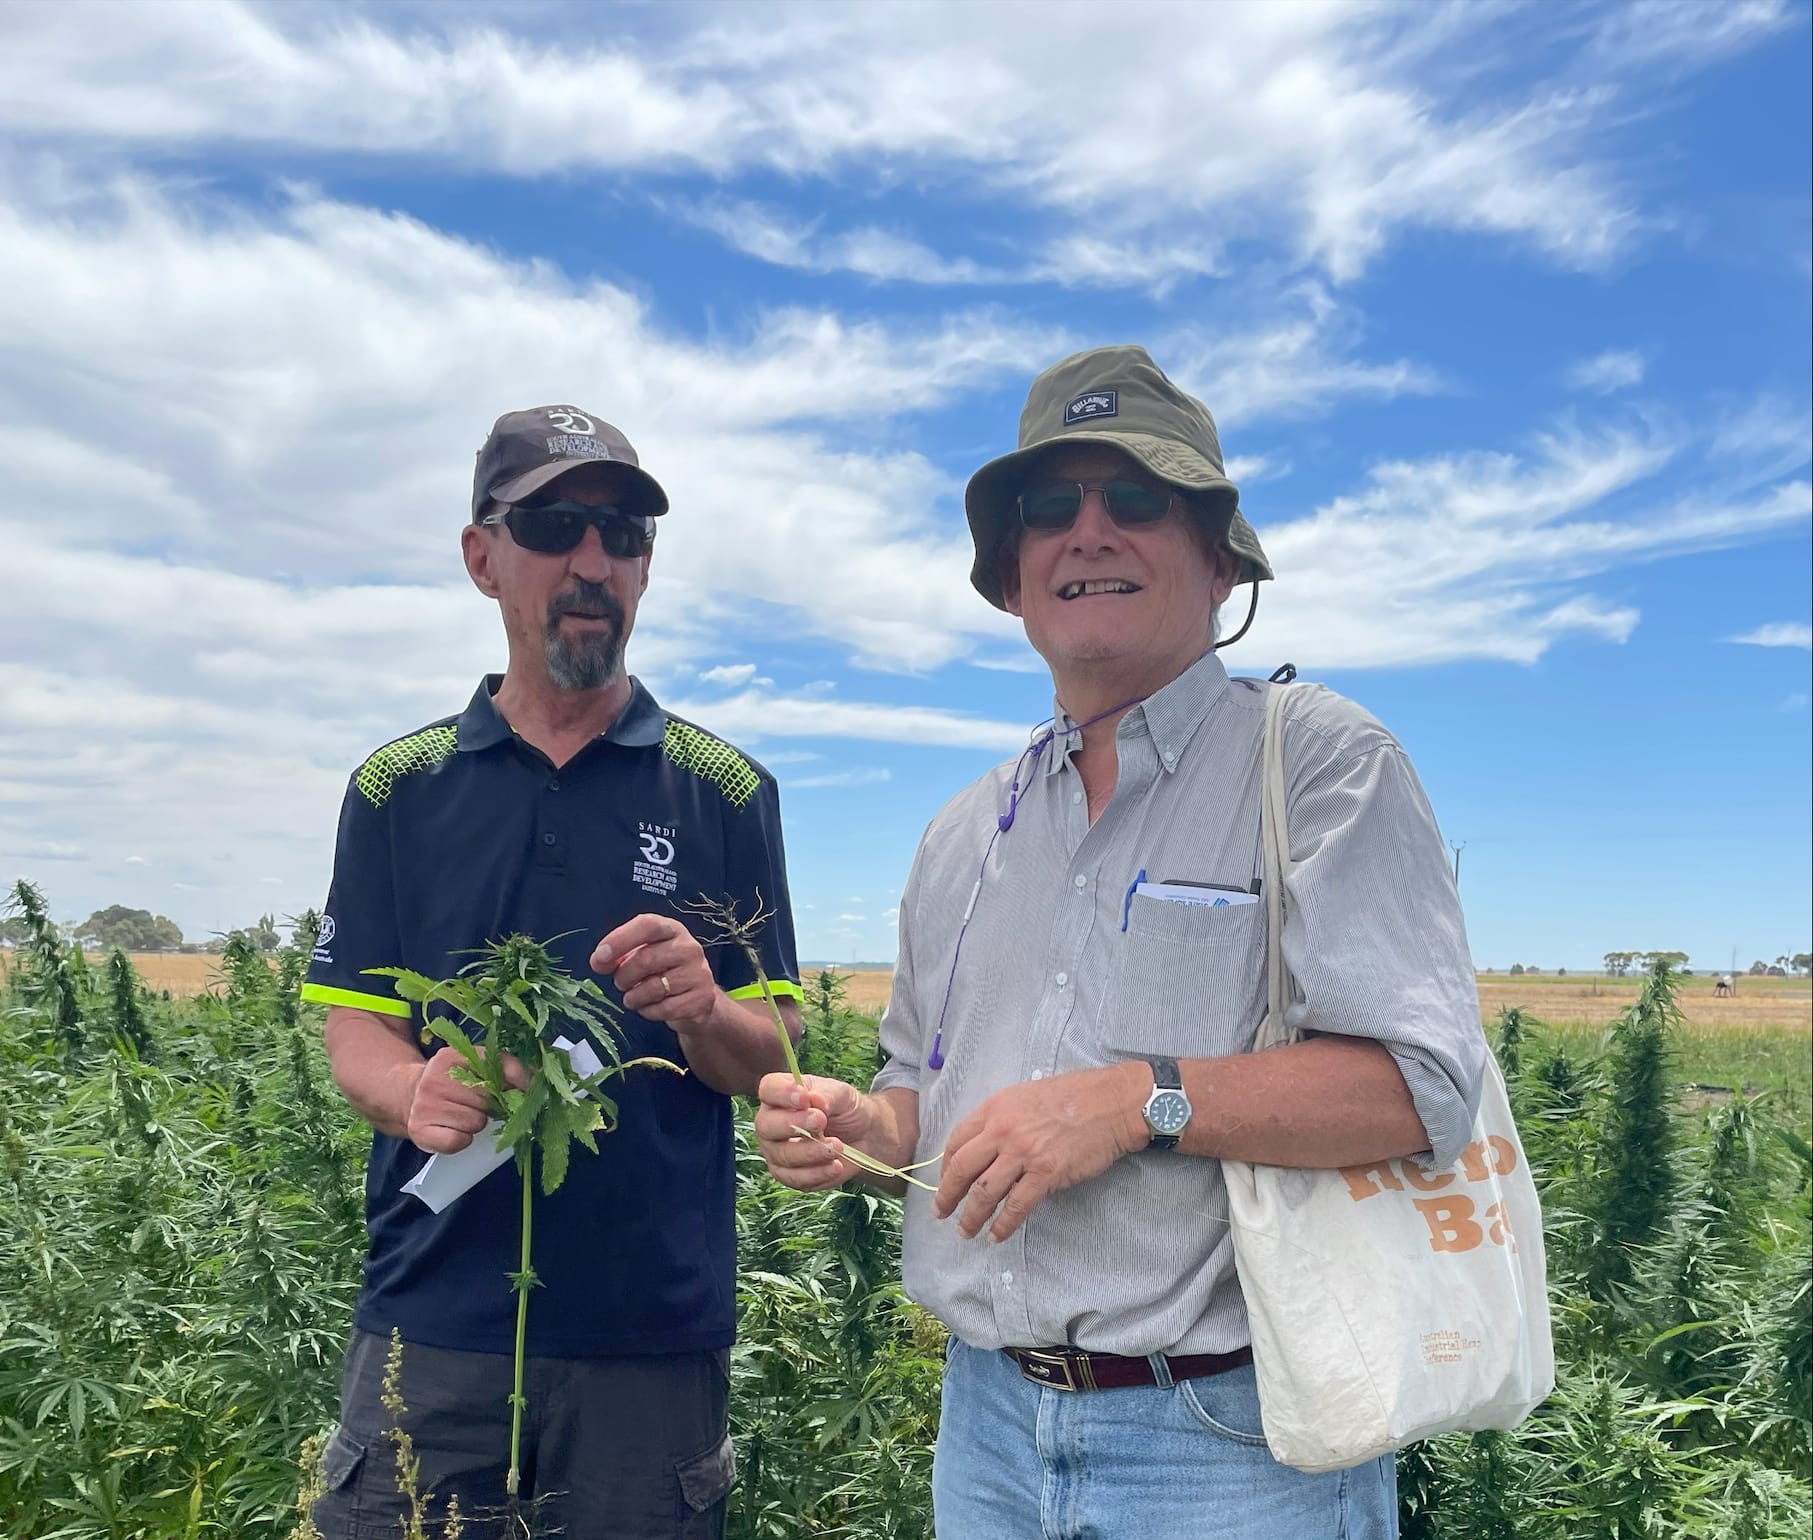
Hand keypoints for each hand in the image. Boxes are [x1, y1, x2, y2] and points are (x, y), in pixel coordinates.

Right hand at [405, 1044, 529, 1154]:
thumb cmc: (452, 1082)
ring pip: (475, 1122)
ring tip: (462, 1115)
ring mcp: (424, 1105)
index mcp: (451, 1056)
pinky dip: (462, 1140)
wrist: (408, 1095)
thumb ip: (504, 1067)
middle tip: (480, 1105)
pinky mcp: (420, 1131)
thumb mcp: (473, 1065)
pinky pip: (458, 1142)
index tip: (524, 1089)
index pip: (495, 1064)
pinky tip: (454, 1130)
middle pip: (487, 1099)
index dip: (516, 1078)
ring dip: (476, 1123)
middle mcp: (435, 1079)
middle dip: (491, 1106)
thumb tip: (534, 1082)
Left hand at [593, 915, 716, 1032]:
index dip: (620, 939)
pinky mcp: (702, 998)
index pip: (647, 925)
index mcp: (672, 930)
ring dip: (634, 998)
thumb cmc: (662, 971)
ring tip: (635, 997)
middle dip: (624, 977)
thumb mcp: (643, 954)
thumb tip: (599, 961)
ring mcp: (699, 973)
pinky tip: (652, 1007)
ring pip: (653, 988)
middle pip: (645, 960)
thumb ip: (619, 954)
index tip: (600, 957)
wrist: (697, 998)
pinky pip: (665, 1009)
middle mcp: (689, 947)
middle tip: (621, 983)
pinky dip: (649, 1012)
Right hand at [753, 1072, 870, 1190]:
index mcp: (779, 1095)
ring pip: (782, 1156)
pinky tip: (836, 1166)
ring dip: (811, 1152)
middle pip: (766, 1125)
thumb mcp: (841, 1094)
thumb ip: (826, 1095)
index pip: (769, 1089)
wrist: (861, 1135)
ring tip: (837, 1147)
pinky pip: (796, 1178)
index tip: (804, 1098)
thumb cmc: (844, 1108)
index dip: (782, 1093)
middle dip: (794, 1125)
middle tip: (821, 1121)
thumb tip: (815, 1100)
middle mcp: (770, 1123)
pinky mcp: (788, 1175)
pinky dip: (817, 1173)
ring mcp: (775, 1151)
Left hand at [933, 1062, 1148, 1240]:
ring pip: (984, 1192)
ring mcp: (1023, 1153)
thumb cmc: (1074, 1095)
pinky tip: (997, 1235)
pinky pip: (1016, 1206)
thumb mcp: (1026, 1095)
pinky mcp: (1046, 1174)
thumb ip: (1003, 1118)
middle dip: (947, 1195)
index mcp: (995, 1107)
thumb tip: (987, 1145)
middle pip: (962, 1169)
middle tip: (941, 1212)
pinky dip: (1003, 1225)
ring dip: (971, 1217)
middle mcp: (1002, 1130)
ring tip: (966, 1231)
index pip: (957, 1140)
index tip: (945, 1181)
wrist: (1111, 1103)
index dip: (946, 1165)